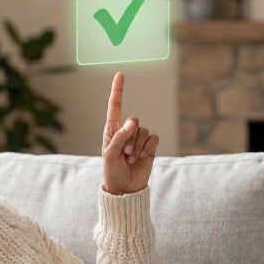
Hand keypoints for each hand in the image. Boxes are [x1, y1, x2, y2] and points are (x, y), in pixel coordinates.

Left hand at [102, 72, 158, 194]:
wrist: (126, 188)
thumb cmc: (112, 171)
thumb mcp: (110, 154)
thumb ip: (119, 137)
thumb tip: (133, 121)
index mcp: (112, 130)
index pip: (115, 107)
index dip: (118, 91)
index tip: (120, 75)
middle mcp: (126, 131)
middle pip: (134, 121)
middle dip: (129, 139)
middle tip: (124, 154)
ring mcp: (138, 139)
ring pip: (144, 131)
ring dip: (137, 147)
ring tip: (130, 159)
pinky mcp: (149, 146)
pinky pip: (153, 138)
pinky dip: (148, 148)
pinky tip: (142, 158)